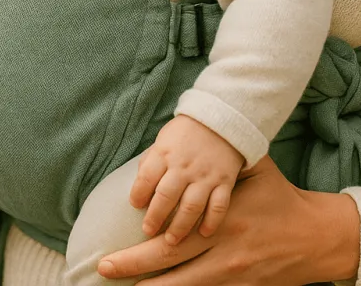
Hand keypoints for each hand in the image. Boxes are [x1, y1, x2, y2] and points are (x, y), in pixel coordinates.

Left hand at [101, 157, 360, 284]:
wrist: (316, 237)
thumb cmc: (280, 199)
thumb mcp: (256, 170)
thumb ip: (226, 161)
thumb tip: (194, 142)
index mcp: (222, 218)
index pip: (172, 240)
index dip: (139, 252)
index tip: (110, 254)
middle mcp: (223, 250)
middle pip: (170, 267)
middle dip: (134, 271)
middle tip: (105, 270)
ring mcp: (233, 274)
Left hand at [130, 116, 243, 244]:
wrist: (221, 120)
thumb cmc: (186, 133)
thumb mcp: (163, 140)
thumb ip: (152, 162)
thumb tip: (139, 189)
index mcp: (165, 154)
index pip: (146, 177)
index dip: (138, 194)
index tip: (135, 206)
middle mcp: (184, 167)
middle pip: (166, 196)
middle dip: (155, 217)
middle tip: (147, 232)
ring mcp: (205, 176)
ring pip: (191, 206)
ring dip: (180, 226)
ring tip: (171, 240)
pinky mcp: (224, 182)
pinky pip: (218, 205)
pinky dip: (211, 221)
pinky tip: (203, 233)